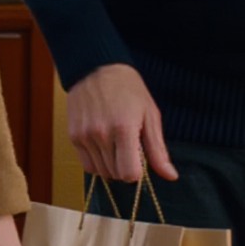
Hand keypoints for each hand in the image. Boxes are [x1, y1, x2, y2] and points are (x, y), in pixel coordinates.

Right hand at [67, 63, 175, 183]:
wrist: (96, 69)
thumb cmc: (128, 90)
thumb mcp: (150, 115)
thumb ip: (158, 149)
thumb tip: (171, 176)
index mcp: (124, 129)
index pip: (128, 174)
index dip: (137, 172)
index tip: (139, 160)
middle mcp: (101, 135)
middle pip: (115, 175)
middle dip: (125, 168)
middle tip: (129, 150)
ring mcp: (84, 136)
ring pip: (100, 172)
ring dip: (111, 166)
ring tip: (116, 147)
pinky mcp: (73, 136)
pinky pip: (87, 165)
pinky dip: (97, 163)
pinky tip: (104, 147)